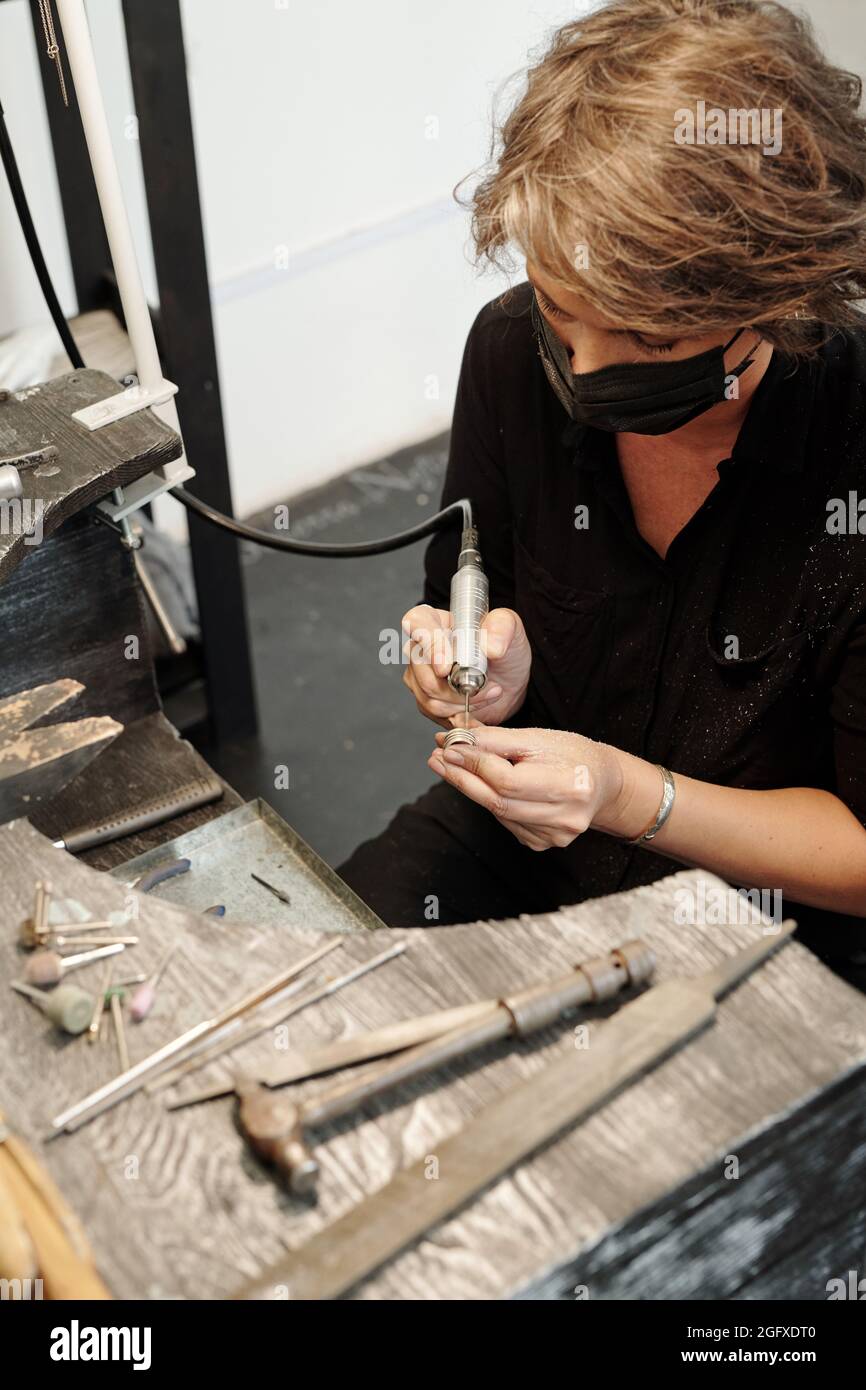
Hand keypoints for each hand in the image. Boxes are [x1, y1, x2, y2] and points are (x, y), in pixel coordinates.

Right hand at [401, 604, 530, 728]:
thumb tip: (490, 646)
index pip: (418, 622)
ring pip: (428, 695)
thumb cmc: (504, 649)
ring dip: (461, 700)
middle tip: (483, 684)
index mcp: (437, 620)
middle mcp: (422, 646)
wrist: (508, 681)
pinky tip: (478, 703)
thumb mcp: (511, 629)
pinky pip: (435, 712)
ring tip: (487, 692)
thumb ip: (502, 628)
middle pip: (421, 668)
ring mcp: (420, 674)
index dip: (429, 645)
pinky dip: (460, 712)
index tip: (446, 667)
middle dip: (453, 685)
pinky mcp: (426, 698)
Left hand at [427, 725, 624, 849]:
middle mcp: (565, 818)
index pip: (507, 780)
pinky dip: (493, 803)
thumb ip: (497, 740)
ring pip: (499, 813)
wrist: (603, 782)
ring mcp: (555, 836)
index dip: (474, 764)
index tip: (449, 748)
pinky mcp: (545, 843)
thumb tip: (456, 738)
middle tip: (437, 759)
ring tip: (453, 767)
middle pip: (498, 801)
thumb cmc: (573, 754)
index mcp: (570, 786)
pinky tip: (488, 787)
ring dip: (472, 789)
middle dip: (463, 778)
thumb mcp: (539, 738)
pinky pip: (507, 822)